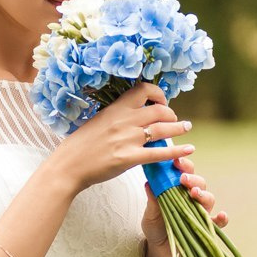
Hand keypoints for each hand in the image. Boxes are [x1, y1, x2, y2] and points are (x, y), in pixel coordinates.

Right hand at [52, 83, 194, 192]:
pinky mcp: (129, 158)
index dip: (158, 94)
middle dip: (171, 114)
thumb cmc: (79, 146)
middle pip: (159, 110)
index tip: (161, 102)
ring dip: (179, 128)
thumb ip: (116, 118)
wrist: (68, 166)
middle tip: (174, 119)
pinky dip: (177, 151)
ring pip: (163, 128)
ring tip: (186, 127)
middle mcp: (123, 121)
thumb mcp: (96, 122)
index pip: (143, 90)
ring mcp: (127, 139)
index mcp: (114, 109)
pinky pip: (160, 153)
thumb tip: (132, 116)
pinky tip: (188, 150)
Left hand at [143, 157, 230, 247]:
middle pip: (200, 183)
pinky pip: (218, 223)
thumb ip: (152, 199)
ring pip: (209, 199)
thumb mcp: (150, 213)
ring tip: (194, 193)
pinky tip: (221, 215)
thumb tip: (148, 182)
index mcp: (179, 189)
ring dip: (203, 194)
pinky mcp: (206, 228)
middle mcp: (192, 198)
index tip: (176, 161)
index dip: (183, 165)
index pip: (185, 172)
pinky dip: (222, 218)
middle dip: (193, 178)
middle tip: (183, 178)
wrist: (159, 248)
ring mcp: (201, 212)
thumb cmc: (155, 226)